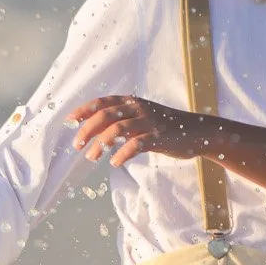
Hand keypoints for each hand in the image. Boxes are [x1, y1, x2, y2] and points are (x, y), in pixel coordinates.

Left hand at [69, 94, 199, 167]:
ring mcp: (148, 122)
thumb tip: (93, 129)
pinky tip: (114, 163)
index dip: (84, 110)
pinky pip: (136, 145)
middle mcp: (138, 108)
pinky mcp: (158, 137)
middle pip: (105, 115)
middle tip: (77, 145)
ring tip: (91, 157)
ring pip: (117, 129)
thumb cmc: (164, 126)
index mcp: (131, 102)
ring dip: (100, 144)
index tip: (69, 121)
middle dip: (87, 130)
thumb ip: (120, 121)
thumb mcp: (141, 118)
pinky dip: (122, 154)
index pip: (102, 102)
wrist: (196, 132)